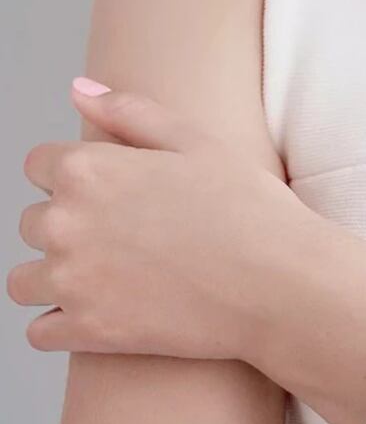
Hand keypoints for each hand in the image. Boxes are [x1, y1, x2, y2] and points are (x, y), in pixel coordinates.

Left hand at [7, 79, 329, 361]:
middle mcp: (66, 223)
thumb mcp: (201, 143)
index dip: (75, 179)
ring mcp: (73, 281)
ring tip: (108, 282)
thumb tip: (79, 91)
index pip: (39, 166)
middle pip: (32, 223)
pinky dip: (63, 326)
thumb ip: (131, 113)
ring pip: (24, 281)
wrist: (282, 285)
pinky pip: (40, 332)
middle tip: (123, 242)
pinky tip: (104, 316)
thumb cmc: (252, 211)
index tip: (111, 197)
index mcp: (89, 169)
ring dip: (55, 279)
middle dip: (68, 229)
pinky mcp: (89, 331)